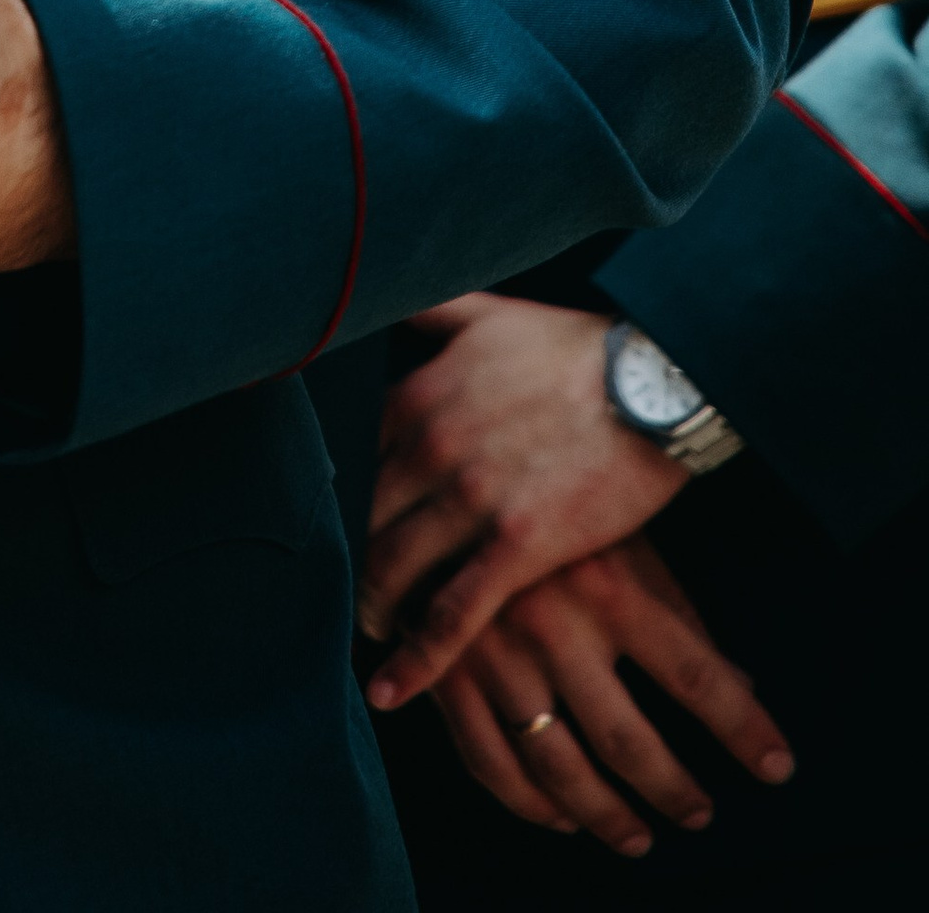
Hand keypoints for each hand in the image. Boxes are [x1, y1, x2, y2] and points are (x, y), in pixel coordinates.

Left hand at [362, 294, 683, 706]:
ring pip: (393, 569)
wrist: (653, 384)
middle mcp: (430, 447)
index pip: (348, 459)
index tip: (326, 525)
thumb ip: (428, 310)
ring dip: (372, 609)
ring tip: (368, 632)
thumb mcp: (487, 313)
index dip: (334, 501)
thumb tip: (387, 290)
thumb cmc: (574, 348)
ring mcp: (471, 498)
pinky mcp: (519, 545)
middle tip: (341, 590)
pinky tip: (391, 690)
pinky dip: (417, 658)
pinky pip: (453, 614)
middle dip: (345, 561)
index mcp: (416, 395)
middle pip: (359, 521)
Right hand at [428, 536, 793, 856]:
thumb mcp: (619, 535)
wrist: (435, 474)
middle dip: (674, 790)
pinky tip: (559, 815)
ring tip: (636, 836)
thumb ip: (676, 608)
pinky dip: (528, 803)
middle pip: (628, 743)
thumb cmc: (542, 503)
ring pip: (559, 769)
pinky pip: (490, 761)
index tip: (776, 765)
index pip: (697, 676)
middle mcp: (553, 627)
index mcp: (607, 586)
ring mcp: (495, 655)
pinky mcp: (446, 673)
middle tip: (699, 812)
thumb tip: (742, 681)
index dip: (744, 729)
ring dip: (605, 817)